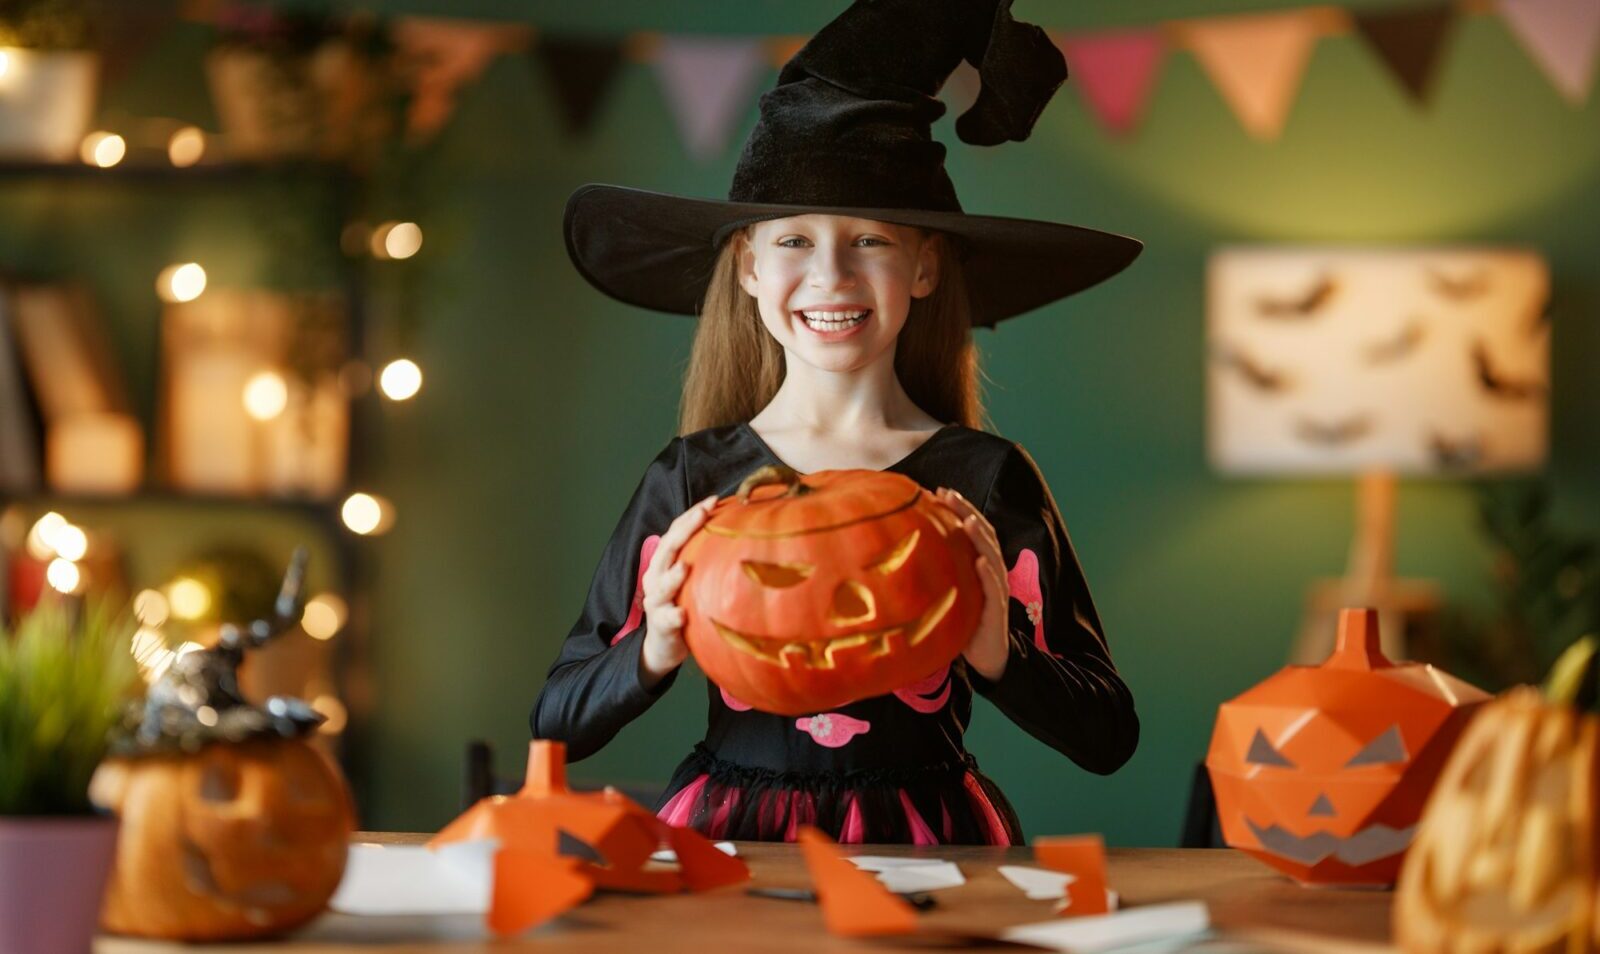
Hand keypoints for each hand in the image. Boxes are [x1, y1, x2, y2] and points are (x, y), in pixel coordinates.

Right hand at [638, 494, 718, 687]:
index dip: (691, 515)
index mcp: (664, 563)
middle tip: (702, 514)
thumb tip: (746, 534)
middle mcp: (656, 577)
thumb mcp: (694, 580)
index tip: (713, 499)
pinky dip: (673, 616)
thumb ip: (708, 560)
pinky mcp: (661, 626)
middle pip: (667, 549)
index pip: (675, 532)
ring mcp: (656, 602)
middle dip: (684, 530)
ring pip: (662, 586)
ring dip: (673, 576)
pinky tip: (683, 614)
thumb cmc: (685, 604)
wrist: (663, 646)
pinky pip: (667, 620)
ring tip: (685, 566)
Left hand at [936, 488, 1009, 681]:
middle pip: (982, 534)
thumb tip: (896, 554)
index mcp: (978, 562)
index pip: (971, 529)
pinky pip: (994, 588)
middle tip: (949, 494)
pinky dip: (989, 574)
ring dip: (980, 537)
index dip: (958, 508)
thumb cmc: (963, 620)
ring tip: (967, 521)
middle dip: (967, 512)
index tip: (938, 490)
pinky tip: (981, 562)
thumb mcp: (947, 591)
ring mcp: (996, 587)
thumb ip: (934, 572)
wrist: (986, 655)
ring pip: (992, 555)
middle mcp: (990, 570)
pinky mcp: (997, 609)